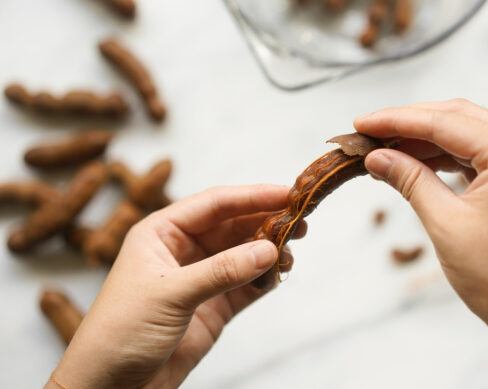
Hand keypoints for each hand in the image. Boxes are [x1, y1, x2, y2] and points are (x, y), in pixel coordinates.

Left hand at [46, 185, 303, 388]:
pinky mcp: (213, 308)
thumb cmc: (119, 333)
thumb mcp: (170, 294)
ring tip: (292, 251)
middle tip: (300, 221)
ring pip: (244, 254)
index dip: (251, 196)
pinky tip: (279, 274)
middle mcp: (183, 250)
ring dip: (269, 251)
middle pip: (234, 226)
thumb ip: (221, 270)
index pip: (214, 204)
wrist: (109, 388)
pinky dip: (265, 279)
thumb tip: (268, 249)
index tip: (287, 194)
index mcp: (161, 233)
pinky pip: (247, 285)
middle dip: (266, 222)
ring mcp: (201, 279)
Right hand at [354, 99, 487, 388]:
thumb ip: (410, 180)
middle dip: (410, 123)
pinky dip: (444, 157)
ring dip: (426, 140)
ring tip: (385, 151)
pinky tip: (415, 163)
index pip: (445, 122)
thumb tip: (376, 156)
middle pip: (458, 118)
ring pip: (467, 134)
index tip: (361, 124)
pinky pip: (478, 156)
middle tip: (369, 133)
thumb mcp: (446, 224)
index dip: (397, 120)